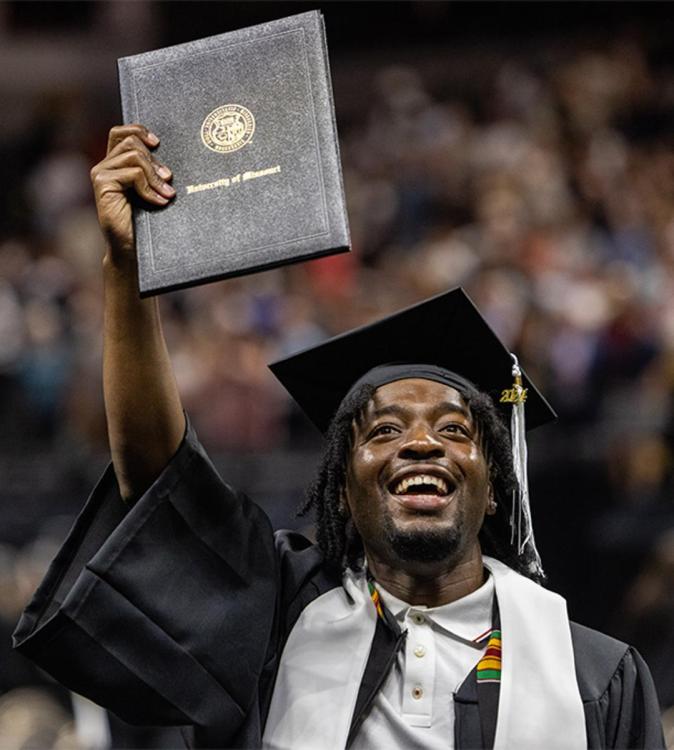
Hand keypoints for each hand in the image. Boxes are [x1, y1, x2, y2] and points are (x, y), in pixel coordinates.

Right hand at [90, 124, 174, 262]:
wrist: (131, 248)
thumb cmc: (145, 221)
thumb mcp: (152, 190)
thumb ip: (153, 172)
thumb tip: (169, 158)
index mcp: (115, 164)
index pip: (122, 133)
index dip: (139, 131)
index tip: (158, 143)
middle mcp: (105, 166)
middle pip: (132, 142)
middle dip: (154, 160)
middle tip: (169, 179)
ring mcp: (101, 174)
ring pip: (135, 156)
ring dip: (155, 175)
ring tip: (167, 194)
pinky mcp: (102, 184)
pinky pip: (133, 174)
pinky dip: (150, 187)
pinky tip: (159, 202)